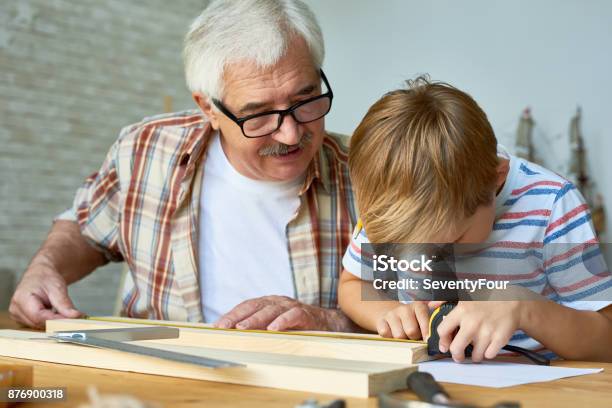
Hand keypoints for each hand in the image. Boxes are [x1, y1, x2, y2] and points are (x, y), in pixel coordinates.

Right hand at [9, 261, 81, 328]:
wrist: (40, 275)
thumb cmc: (45, 278)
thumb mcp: (57, 287)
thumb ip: (64, 304)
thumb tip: (75, 316)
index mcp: (21, 299)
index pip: (39, 316)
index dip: (57, 321)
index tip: (73, 322)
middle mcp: (16, 310)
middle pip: (39, 323)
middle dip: (59, 323)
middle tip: (77, 321)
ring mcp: (18, 316)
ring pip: (40, 326)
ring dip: (56, 323)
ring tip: (69, 316)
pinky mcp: (24, 320)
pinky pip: (40, 326)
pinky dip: (52, 323)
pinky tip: (60, 317)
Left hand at [214, 295, 353, 331]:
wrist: (329, 324)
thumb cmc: (298, 326)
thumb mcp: (276, 325)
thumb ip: (259, 327)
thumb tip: (234, 336)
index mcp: (269, 303)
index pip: (247, 306)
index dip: (232, 314)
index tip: (217, 325)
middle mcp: (278, 302)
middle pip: (255, 306)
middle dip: (238, 316)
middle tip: (225, 327)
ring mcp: (292, 306)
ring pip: (271, 310)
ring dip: (256, 319)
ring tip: (243, 328)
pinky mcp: (306, 314)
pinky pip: (293, 316)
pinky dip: (282, 321)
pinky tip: (273, 329)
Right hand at [376, 302, 429, 339]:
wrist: (391, 314)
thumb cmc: (411, 322)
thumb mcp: (422, 320)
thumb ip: (428, 328)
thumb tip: (430, 343)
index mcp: (418, 307)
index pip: (425, 321)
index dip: (427, 333)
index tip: (427, 341)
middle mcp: (404, 308)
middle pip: (411, 331)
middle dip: (414, 338)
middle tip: (413, 337)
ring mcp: (391, 314)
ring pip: (399, 336)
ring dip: (402, 340)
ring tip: (403, 336)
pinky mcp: (381, 321)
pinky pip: (386, 334)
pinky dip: (390, 338)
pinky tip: (392, 334)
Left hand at [436, 301, 522, 362]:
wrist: (512, 302)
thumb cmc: (487, 298)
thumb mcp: (464, 294)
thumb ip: (444, 299)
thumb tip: (430, 305)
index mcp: (461, 311)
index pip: (442, 331)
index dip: (442, 340)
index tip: (444, 344)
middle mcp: (472, 323)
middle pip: (456, 349)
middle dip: (456, 355)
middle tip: (458, 356)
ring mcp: (486, 332)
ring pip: (475, 356)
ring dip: (474, 356)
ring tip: (475, 351)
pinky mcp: (499, 339)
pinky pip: (489, 355)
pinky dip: (487, 354)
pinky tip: (487, 347)